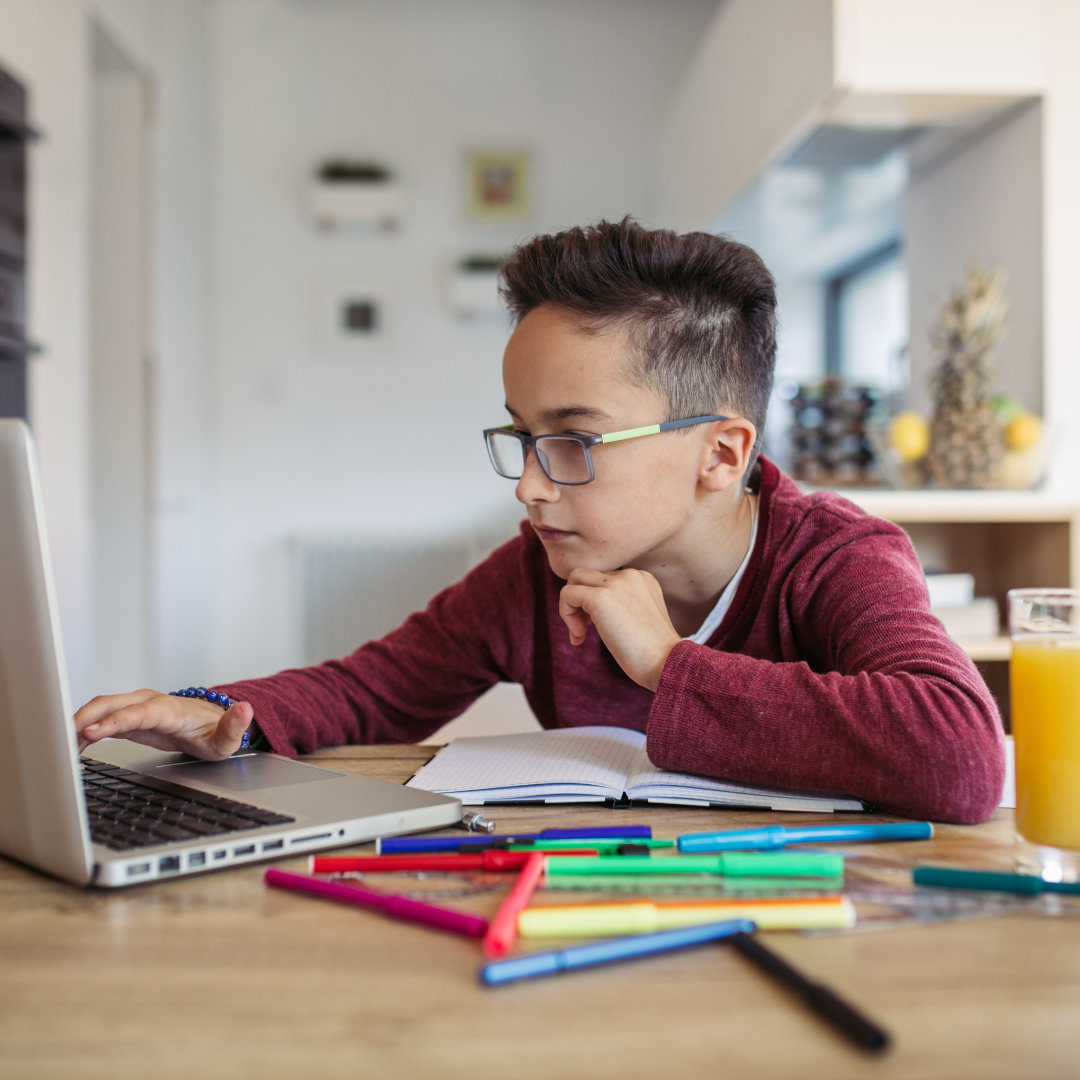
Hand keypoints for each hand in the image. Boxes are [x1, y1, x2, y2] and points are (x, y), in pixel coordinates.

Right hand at [74, 690, 253, 760]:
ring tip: (56, 744)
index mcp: (171, 709)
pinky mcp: (128, 716)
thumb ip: (236, 726)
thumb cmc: (215, 734)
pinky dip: (82, 729)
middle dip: (83, 717)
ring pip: (101, 707)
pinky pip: (100, 718)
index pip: (138, 713)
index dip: (114, 721)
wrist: (211, 726)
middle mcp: (149, 702)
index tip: (91, 732)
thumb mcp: (229, 738)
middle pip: (111, 703)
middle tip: (57, 738)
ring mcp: (136, 707)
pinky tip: (70, 747)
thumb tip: (246, 708)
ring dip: (77, 722)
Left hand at [558, 568, 680, 691]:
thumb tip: (584, 609)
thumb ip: (618, 607)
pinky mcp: (601, 597)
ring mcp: (615, 584)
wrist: (666, 663)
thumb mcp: (637, 619)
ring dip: (569, 608)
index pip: (602, 579)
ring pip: (574, 581)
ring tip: (579, 635)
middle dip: (578, 603)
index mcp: (641, 578)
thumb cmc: (654, 653)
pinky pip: (567, 594)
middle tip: (583, 631)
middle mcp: (629, 575)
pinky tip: (579, 637)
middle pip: (586, 576)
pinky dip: (566, 615)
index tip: (595, 629)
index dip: (592, 604)